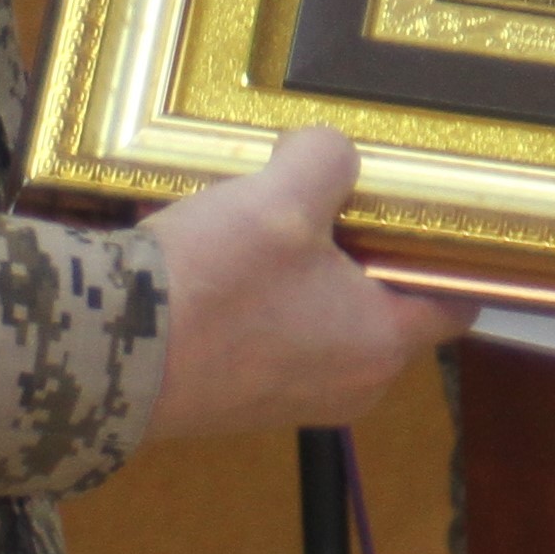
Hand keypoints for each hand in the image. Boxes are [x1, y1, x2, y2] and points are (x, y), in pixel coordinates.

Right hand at [143, 129, 471, 440]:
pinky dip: (254, 286)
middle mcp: (347, 385)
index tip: (436, 203)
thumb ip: (328, 161)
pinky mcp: (237, 395)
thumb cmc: (211, 287)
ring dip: (297, 259)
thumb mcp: (283, 197)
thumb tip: (326, 157)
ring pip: (319, 309)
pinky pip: (267, 327)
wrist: (100, 358)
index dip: (452, 248)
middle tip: (335, 187)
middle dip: (360, 241)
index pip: (455, 300)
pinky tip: (214, 242)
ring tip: (263, 206)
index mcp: (381, 346)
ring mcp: (289, 396)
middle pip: (381, 298)